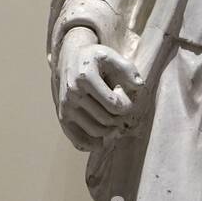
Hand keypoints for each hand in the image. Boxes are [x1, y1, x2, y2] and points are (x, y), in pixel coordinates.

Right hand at [57, 27, 143, 151]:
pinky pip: (78, 140)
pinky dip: (92, 144)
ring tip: (115, 124)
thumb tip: (139, 86)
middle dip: (119, 119)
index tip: (127, 102)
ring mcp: (66, 107)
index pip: (114, 104)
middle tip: (122, 114)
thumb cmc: (94, 59)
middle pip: (106, 120)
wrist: (69, 59)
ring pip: (95, 131)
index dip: (126, 107)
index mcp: (85, 78)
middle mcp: (73, 94)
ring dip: (110, 132)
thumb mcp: (111, 56)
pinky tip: (102, 140)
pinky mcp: (62, 117)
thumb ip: (128, 69)